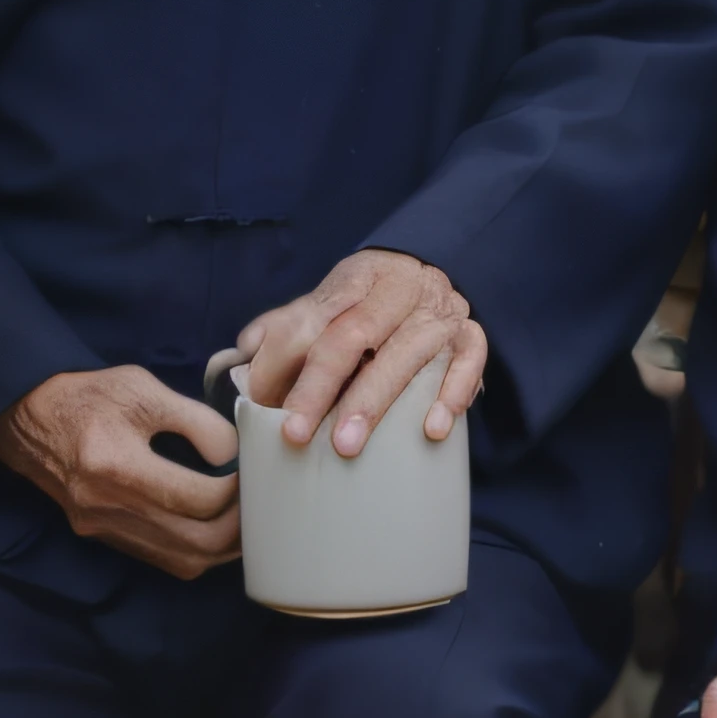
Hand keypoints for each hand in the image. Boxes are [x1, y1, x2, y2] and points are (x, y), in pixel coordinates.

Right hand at [0, 366, 238, 578]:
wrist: (29, 417)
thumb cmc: (90, 396)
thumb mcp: (144, 388)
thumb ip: (196, 421)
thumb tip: (235, 457)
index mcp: (114, 463)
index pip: (197, 498)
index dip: (236, 491)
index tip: (250, 472)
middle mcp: (105, 505)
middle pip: (196, 541)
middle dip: (238, 527)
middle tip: (258, 502)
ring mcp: (101, 526)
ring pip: (183, 560)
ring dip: (223, 546)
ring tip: (245, 519)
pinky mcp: (100, 535)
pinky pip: (162, 559)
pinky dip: (196, 551)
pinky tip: (214, 529)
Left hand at [235, 247, 485, 456]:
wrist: (434, 271)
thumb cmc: (372, 301)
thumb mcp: (331, 300)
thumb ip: (289, 325)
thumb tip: (245, 350)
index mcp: (357, 278)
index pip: (314, 317)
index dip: (283, 360)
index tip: (261, 403)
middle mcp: (400, 290)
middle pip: (355, 335)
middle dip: (322, 387)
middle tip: (297, 435)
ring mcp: (439, 312)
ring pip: (407, 353)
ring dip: (375, 401)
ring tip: (347, 446)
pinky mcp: (470, 335)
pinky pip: (469, 360)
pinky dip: (452, 392)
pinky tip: (432, 429)